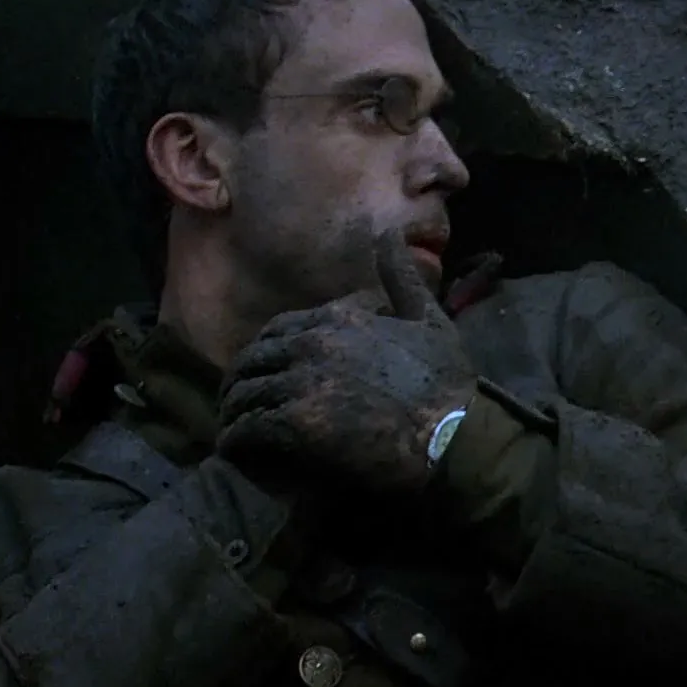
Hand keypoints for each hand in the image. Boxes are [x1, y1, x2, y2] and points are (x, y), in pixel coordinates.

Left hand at [216, 232, 475, 499]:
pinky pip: (247, 428)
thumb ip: (401, 278)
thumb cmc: (446, 381)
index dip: (265, 353)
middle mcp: (311, 343)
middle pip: (252, 360)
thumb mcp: (429, 318)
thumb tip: (389, 233)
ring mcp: (300, 383)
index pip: (277, 330)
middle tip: (239, 406)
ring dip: (234, 413)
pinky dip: (237, 441)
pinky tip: (239, 452)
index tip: (265, 372)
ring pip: (243, 394)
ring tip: (234, 432)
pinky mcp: (295, 425)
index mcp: (337, 318)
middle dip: (240, 382)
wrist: (453, 433)